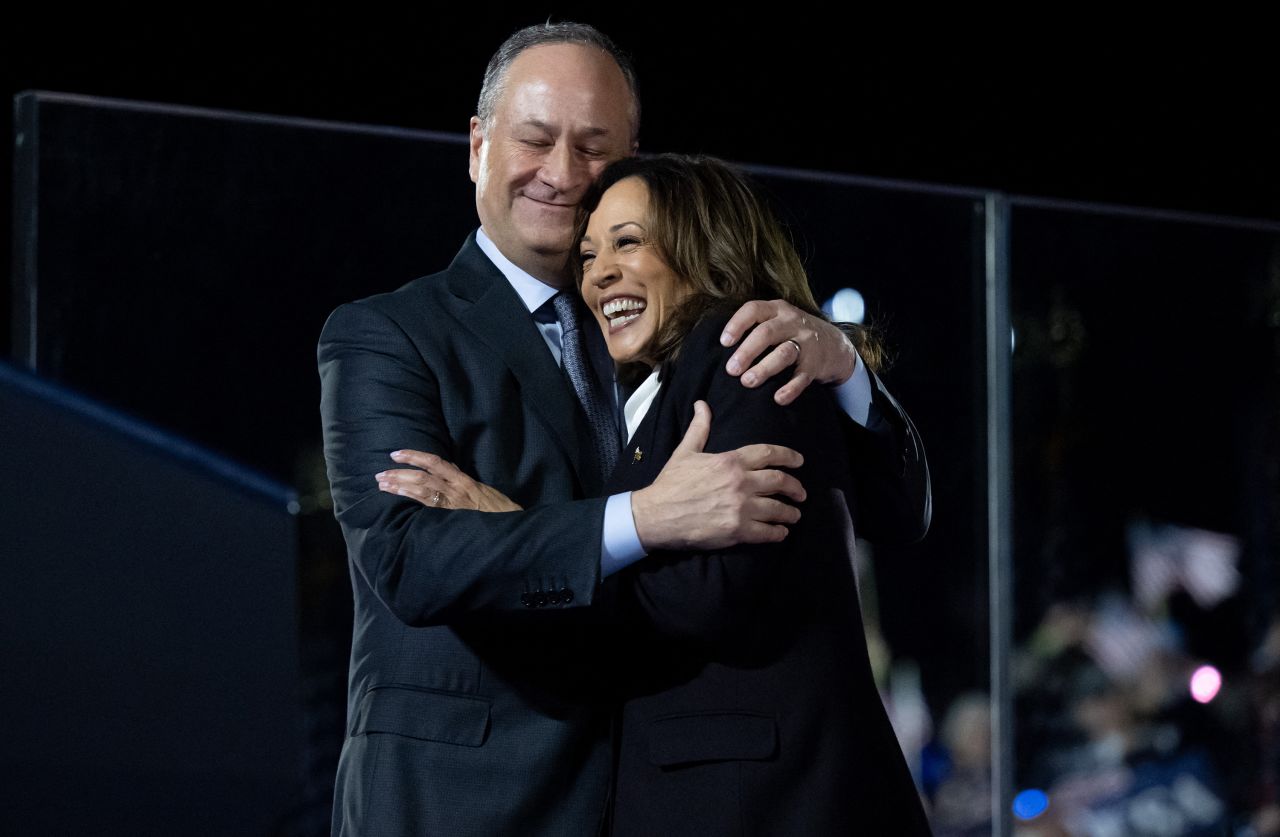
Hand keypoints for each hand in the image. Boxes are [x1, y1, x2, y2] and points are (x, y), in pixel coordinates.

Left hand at [376, 450, 522, 511]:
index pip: (435, 462)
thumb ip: (463, 481)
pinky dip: (412, 503)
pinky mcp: (452, 519)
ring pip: (423, 490)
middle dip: (400, 473)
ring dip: (400, 487)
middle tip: (380, 474)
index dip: (414, 456)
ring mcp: (454, 504)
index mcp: (464, 480)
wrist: (513, 528)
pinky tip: (398, 501)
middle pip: (423, 476)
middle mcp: (457, 489)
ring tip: (382, 485)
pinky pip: (429, 509)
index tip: (396, 454)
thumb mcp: (482, 490)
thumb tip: (448, 469)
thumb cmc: (499, 511)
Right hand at [631, 401, 805, 550]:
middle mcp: (741, 482)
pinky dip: (778, 533)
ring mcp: (741, 508)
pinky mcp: (738, 531)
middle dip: (795, 487)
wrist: (657, 515)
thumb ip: (700, 428)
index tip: (799, 462)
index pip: (768, 454)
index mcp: (730, 461)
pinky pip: (768, 532)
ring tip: (794, 515)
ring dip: (790, 513)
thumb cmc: (671, 483)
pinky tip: (781, 533)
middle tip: (801, 493)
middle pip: (780, 481)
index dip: (788, 457)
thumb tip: (701, 404)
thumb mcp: (685, 451)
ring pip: (778, 509)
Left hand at [720, 299, 858, 404]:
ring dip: (764, 368)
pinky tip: (778, 398)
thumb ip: (754, 329)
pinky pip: (802, 376)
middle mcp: (792, 322)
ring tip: (748, 382)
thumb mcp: (777, 322)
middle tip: (731, 370)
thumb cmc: (792, 335)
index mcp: (776, 310)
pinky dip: (791, 388)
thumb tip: (717, 349)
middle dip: (747, 351)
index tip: (723, 342)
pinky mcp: (816, 363)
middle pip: (766, 333)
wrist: (836, 344)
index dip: (737, 324)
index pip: (754, 310)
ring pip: (784, 353)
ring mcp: (806, 342)